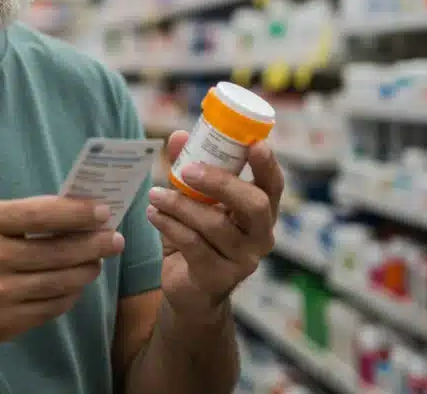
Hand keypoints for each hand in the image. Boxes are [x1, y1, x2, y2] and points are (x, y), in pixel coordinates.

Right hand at [0, 196, 125, 345]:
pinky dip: (69, 294)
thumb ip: (22, 217)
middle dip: (94, 244)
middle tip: (114, 240)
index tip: (103, 212)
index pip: (42, 214)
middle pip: (59, 251)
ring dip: (87, 270)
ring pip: (61, 282)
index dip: (78, 213)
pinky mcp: (5, 323)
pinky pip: (52, 308)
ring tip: (96, 262)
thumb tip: (78, 212)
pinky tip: (73, 284)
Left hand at [146, 131, 283, 317]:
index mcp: (261, 212)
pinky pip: (194, 245)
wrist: (188, 290)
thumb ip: (188, 169)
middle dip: (221, 182)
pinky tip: (153, 214)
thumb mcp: (193, 201)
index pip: (273, 185)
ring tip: (154, 194)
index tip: (255, 144)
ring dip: (180, 204)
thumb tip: (178, 136)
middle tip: (187, 170)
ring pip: (215, 225)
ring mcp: (243, 260)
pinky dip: (170, 225)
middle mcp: (260, 236)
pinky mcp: (218, 278)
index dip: (267, 165)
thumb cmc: (196, 237)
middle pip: (254, 204)